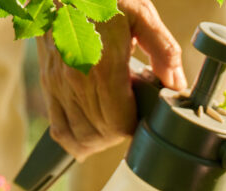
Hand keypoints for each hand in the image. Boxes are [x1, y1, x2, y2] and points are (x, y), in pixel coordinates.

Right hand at [37, 0, 185, 160]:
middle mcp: (76, 80)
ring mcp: (58, 84)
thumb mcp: (141, 14)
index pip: (119, 125)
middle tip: (134, 119)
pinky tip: (92, 136)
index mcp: (103, 67)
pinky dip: (75, 139)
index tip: (145, 116)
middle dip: (122, 134)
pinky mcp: (48, 84)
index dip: (136, 127)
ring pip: (80, 137)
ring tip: (115, 127)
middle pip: (102, 134)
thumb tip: (176, 85)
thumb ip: (164, 51)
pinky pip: (58, 128)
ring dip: (101, 141)